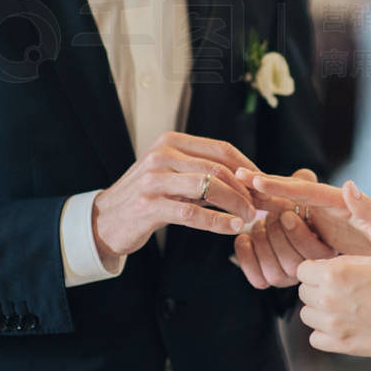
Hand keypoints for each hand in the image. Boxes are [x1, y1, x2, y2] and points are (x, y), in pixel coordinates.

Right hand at [92, 132, 257, 266]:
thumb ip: (204, 173)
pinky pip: (192, 213)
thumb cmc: (148, 197)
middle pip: (218, 168)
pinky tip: (232, 228)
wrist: (105, 220)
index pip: (221, 149)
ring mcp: (154, 179)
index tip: (265, 185)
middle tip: (263, 206)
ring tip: (250, 218)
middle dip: (246, 188)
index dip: (248, 167)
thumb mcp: (174, 175)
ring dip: (235, 204)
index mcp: (172, 141)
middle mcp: (163, 155)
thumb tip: (249, 180)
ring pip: (208, 187)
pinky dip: (217, 221)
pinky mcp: (149, 205)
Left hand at [233, 169, 335, 288]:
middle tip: (270, 216)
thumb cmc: (289, 203)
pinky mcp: (265, 280)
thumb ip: (305, 182)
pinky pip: (256, 279)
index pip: (315, 253)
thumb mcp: (297, 189)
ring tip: (258, 224)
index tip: (286, 214)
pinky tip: (244, 237)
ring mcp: (285, 278)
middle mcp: (305, 269)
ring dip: (262, 244)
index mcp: (323, 250)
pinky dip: (246, 257)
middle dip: (277, 236)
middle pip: (292, 265)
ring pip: (274, 274)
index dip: (298, 234)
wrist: (269, 218)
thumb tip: (304, 175)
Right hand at [236, 171, 370, 262]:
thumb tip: (348, 186)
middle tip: (233, 176)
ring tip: (237, 189)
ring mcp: (323, 219)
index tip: (252, 178)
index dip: (277, 185)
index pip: (303, 190)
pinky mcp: (321, 232)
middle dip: (262, 185)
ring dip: (263, 201)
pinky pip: (291, 224)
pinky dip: (271, 219)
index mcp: (339, 201)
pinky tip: (254, 220)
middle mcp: (328, 206)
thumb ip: (366, 208)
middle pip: (288, 194)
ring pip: (285, 207)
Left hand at [296, 255, 370, 357]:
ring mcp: (333, 324)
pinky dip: (323, 332)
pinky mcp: (341, 344)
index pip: (302, 271)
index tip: (324, 273)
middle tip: (337, 289)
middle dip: (316, 288)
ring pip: (307, 315)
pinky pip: (315, 338)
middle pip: (303, 292)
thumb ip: (340, 263)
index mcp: (334, 274)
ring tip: (340, 307)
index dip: (313, 270)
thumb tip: (321, 266)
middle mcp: (328, 299)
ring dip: (318, 310)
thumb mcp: (370, 261)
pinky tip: (340, 324)